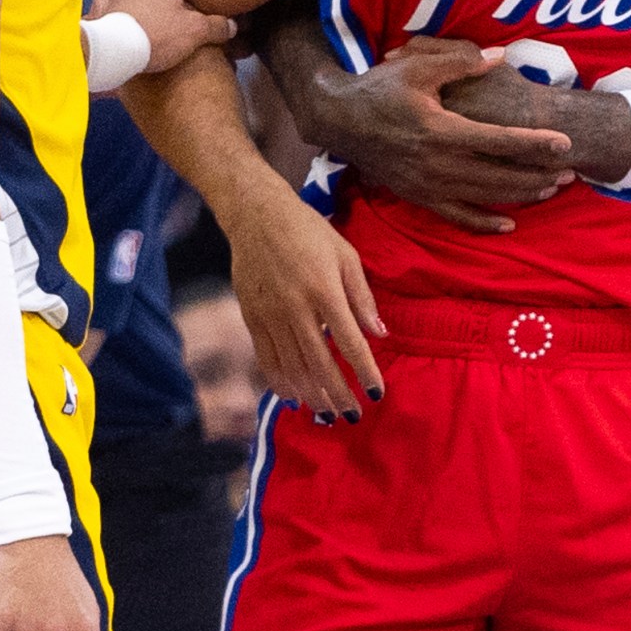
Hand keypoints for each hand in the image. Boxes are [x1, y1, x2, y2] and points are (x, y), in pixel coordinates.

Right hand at [223, 182, 385, 420]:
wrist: (256, 214)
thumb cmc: (308, 231)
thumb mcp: (345, 255)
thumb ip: (362, 297)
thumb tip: (379, 334)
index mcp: (325, 289)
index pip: (349, 342)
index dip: (364, 371)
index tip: (376, 394)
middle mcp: (296, 306)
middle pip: (319, 363)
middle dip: (337, 394)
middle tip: (352, 415)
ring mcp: (270, 313)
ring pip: (291, 366)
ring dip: (311, 394)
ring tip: (326, 414)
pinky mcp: (251, 316)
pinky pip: (266, 357)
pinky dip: (279, 381)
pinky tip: (292, 397)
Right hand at [311, 36, 573, 232]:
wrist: (339, 120)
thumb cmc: (379, 88)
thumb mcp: (416, 66)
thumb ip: (460, 62)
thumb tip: (499, 57)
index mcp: (440, 130)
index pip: (499, 140)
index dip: (535, 143)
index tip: (565, 144)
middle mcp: (436, 163)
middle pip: (500, 174)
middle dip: (538, 174)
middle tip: (571, 171)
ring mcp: (427, 185)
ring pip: (484, 196)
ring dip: (520, 195)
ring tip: (551, 189)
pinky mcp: (418, 196)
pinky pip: (457, 216)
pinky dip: (484, 222)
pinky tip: (508, 224)